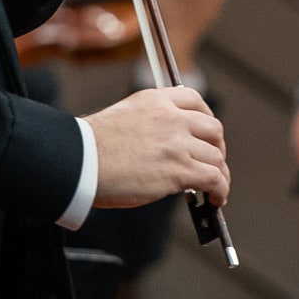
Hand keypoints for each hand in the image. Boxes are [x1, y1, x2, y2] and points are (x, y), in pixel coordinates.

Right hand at [86, 86, 228, 207]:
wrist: (78, 163)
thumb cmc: (89, 148)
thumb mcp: (123, 117)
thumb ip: (149, 123)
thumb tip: (165, 145)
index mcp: (155, 100)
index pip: (195, 100)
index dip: (207, 119)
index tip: (207, 133)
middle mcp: (170, 117)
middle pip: (213, 129)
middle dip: (217, 148)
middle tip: (212, 162)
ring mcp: (176, 143)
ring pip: (216, 157)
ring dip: (219, 174)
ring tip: (215, 187)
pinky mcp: (178, 170)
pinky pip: (214, 178)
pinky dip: (221, 189)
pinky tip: (215, 198)